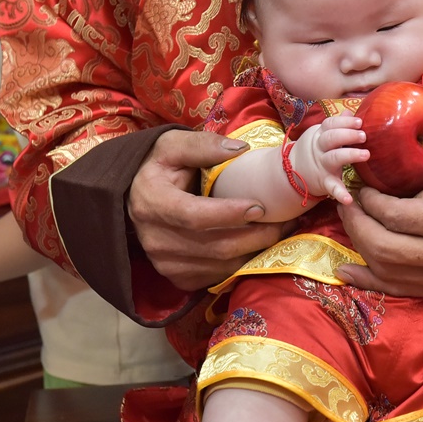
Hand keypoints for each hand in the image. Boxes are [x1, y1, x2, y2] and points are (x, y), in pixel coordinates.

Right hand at [127, 130, 292, 291]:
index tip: (260, 206)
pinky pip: (218, 277)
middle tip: (286, 221)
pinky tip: (259, 246)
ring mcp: (165, 263)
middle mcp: (155, 239)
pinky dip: (243, 263)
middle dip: (257, 236)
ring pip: (222, 266)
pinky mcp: (178, 277)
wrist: (136, 195)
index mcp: (152, 202)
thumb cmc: (160, 166)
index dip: (229, 214)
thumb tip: (241, 149)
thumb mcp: (173, 144)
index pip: (194, 216)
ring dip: (256, 251)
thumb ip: (203, 145)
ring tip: (281, 232)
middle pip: (215, 246)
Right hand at [291, 115, 367, 203]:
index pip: (330, 124)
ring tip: (366, 155)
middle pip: (331, 138)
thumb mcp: (321, 135)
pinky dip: (339, 194)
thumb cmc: (315, 151)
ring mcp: (322, 166)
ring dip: (350, 155)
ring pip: (334, 158)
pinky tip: (349, 199)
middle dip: (347, 135)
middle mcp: (320, 149)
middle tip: (363, 135)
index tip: (359, 121)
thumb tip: (349, 110)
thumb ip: (336, 125)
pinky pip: (332, 188)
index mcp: (320, 135)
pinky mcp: (324, 182)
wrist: (291, 173)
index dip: (344, 122)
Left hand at [335, 166, 422, 295]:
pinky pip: (400, 290)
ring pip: (387, 270)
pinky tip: (346, 271)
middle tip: (346, 201)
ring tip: (348, 223)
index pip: (395, 215)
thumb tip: (387, 192)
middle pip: (383, 246)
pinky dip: (369, 281)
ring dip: (358, 246)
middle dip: (355, 223)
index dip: (369, 201)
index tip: (360, 186)